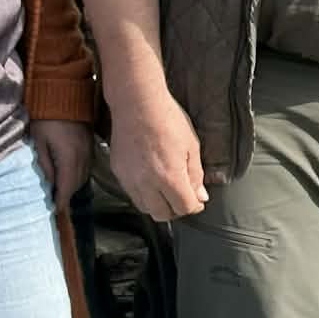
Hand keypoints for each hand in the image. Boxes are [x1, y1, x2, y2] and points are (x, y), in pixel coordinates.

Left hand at [30, 119, 92, 208]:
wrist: (65, 94)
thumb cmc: (46, 118)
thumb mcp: (39, 142)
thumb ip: (45, 165)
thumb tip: (49, 185)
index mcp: (69, 158)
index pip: (67, 187)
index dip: (62, 201)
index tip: (56, 212)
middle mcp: (83, 157)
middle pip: (77, 184)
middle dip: (67, 195)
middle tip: (55, 202)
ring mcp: (89, 150)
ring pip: (84, 177)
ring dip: (73, 186)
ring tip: (61, 190)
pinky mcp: (91, 144)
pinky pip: (87, 167)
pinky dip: (78, 175)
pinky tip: (69, 174)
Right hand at [108, 89, 208, 221]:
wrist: (137, 103)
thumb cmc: (167, 119)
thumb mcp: (192, 146)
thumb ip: (196, 175)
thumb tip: (200, 196)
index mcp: (169, 177)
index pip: (184, 207)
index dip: (195, 206)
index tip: (198, 200)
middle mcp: (147, 183)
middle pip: (162, 214)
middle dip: (176, 209)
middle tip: (183, 197)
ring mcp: (129, 179)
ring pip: (145, 208)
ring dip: (158, 205)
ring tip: (167, 190)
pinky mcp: (118, 172)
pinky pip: (131, 194)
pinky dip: (143, 194)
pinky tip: (151, 181)